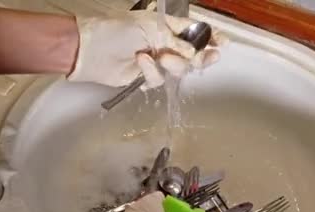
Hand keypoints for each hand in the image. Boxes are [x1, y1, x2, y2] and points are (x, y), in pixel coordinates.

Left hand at [67, 10, 226, 88]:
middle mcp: (164, 44)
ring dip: (172, 64)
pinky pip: (157, 80)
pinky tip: (140, 62)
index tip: (224, 44)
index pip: (195, 32)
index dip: (211, 39)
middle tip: (203, 58)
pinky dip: (151, 72)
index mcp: (167, 26)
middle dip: (199, 57)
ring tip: (160, 56)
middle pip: (192, 55)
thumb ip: (177, 42)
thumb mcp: (153, 29)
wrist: (90, 49)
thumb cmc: (118, 30)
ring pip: (177, 70)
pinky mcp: (144, 78)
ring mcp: (155, 62)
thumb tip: (197, 53)